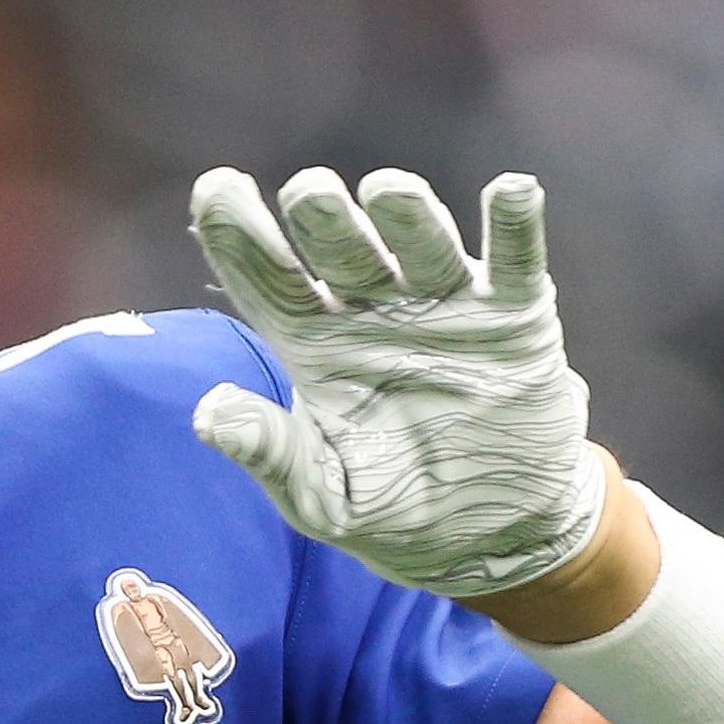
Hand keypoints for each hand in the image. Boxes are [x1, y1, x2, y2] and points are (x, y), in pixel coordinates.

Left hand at [187, 166, 600, 598]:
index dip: (238, 233)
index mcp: (314, 343)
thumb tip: (207, 413)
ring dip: (407, 213)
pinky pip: (516, 261)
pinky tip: (511, 191)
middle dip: (324, 215)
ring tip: (388, 192)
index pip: (267, 276)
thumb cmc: (390, 507)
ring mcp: (445, 305)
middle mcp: (373, 308)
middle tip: (309, 193)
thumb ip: (270, 454)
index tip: (217, 190)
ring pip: (422, 243)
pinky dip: (514, 225)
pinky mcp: (515, 318)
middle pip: (341, 248)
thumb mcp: (321, 495)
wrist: (490, 533)